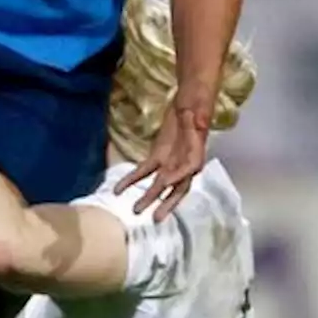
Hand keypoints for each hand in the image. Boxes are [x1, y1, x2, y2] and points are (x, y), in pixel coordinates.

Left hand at [114, 101, 209, 220]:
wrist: (189, 98)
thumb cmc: (198, 102)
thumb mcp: (199, 109)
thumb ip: (198, 119)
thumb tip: (198, 123)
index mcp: (197, 152)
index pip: (189, 169)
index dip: (178, 178)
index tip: (165, 183)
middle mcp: (185, 161)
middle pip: (177, 186)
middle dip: (166, 202)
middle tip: (156, 219)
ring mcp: (171, 161)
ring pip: (160, 184)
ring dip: (149, 198)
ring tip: (136, 211)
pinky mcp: (159, 156)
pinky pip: (144, 170)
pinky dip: (132, 180)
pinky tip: (118, 190)